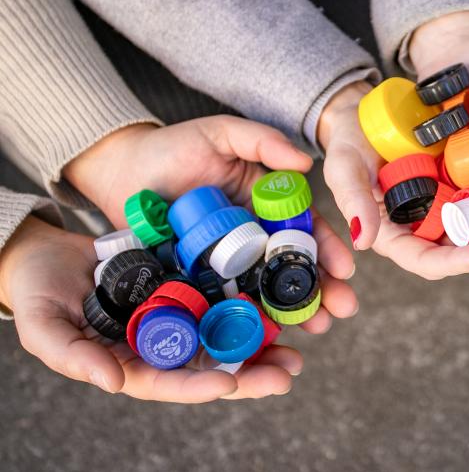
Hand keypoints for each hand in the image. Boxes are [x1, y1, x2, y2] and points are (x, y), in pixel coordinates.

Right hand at [0, 217, 307, 401]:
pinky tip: (279, 298)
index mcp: (132, 363)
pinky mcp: (189, 283)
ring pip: (227, 333)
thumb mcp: (43, 325)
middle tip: (289, 372)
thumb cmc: (36, 294)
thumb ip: (73, 356)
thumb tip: (112, 383)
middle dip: (252, 373)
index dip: (200, 386)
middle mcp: (163, 343)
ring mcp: (179, 313)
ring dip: (263, 341)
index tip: (230, 384)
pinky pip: (225, 293)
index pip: (172, 382)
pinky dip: (252, 299)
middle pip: (213, 364)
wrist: (45, 253)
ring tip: (299, 347)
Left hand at [64, 116, 357, 333]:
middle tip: (342, 309)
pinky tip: (269, 337)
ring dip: (295, 312)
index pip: (304, 230)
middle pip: (292, 268)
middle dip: (321, 289)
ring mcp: (227, 264)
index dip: (327, 248)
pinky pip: (226, 304)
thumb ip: (262, 141)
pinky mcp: (199, 282)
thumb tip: (307, 164)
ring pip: (267, 291)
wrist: (119, 171)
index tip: (345, 268)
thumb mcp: (221, 134)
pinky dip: (248, 321)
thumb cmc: (171, 148)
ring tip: (318, 327)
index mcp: (266, 206)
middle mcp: (253, 239)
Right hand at [319, 83, 468, 278]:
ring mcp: (456, 207)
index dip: (457, 262)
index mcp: (400, 233)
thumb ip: (353, 197)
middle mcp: (432, 227)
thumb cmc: (353, 136)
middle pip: (468, 254)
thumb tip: (365, 241)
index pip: (428, 260)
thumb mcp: (345, 162)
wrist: (377, 106)